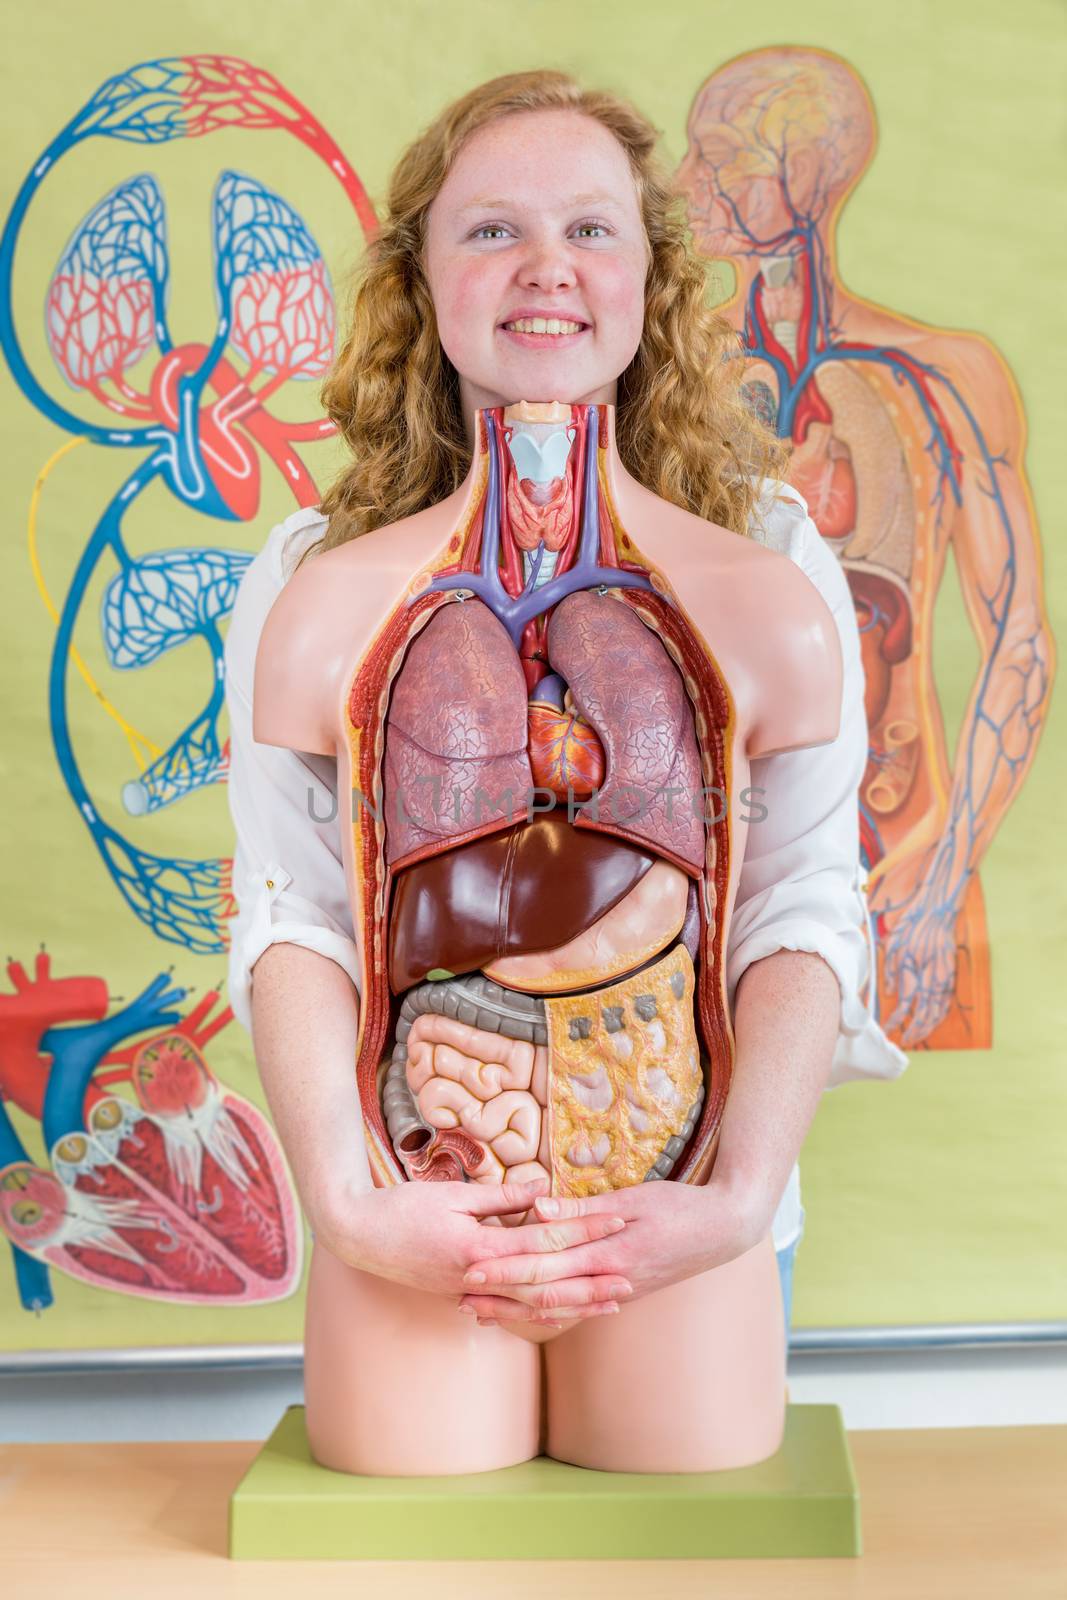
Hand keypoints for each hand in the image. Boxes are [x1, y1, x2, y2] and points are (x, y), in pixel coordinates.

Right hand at [313, 1176, 632, 1321]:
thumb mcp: (454, 1195)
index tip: (617, 1220)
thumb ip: (502, 1198)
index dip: (584, 1229)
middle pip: (548, 1281)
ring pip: (533, 1303)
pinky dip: (541, 1311)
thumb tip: (546, 1193)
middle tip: (631, 1277)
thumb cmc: (403, 1208)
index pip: (546, 1238)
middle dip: (591, 1279)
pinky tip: (564, 1311)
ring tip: (609, 1302)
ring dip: (574, 1302)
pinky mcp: (463, 1296)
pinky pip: (511, 1308)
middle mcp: (480, 1278)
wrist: (358, 1237)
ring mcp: (471, 1293)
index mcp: (480, 1247)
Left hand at [458, 1177, 766, 1324]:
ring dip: (516, 1310)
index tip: (469, 1268)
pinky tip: (527, 1317)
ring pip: (557, 1307)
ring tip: (480, 1311)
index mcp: (607, 1253)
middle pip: (542, 1292)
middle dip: (499, 1295)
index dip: (504, 1267)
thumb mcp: (634, 1198)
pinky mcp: (624, 1292)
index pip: (544, 1264)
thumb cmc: (681, 1206)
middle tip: (459, 1295)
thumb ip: (584, 1209)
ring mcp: (617, 1291)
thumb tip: (538, 1210)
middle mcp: (608, 1280)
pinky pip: (578, 1309)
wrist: (725, 1231)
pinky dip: (548, 1315)